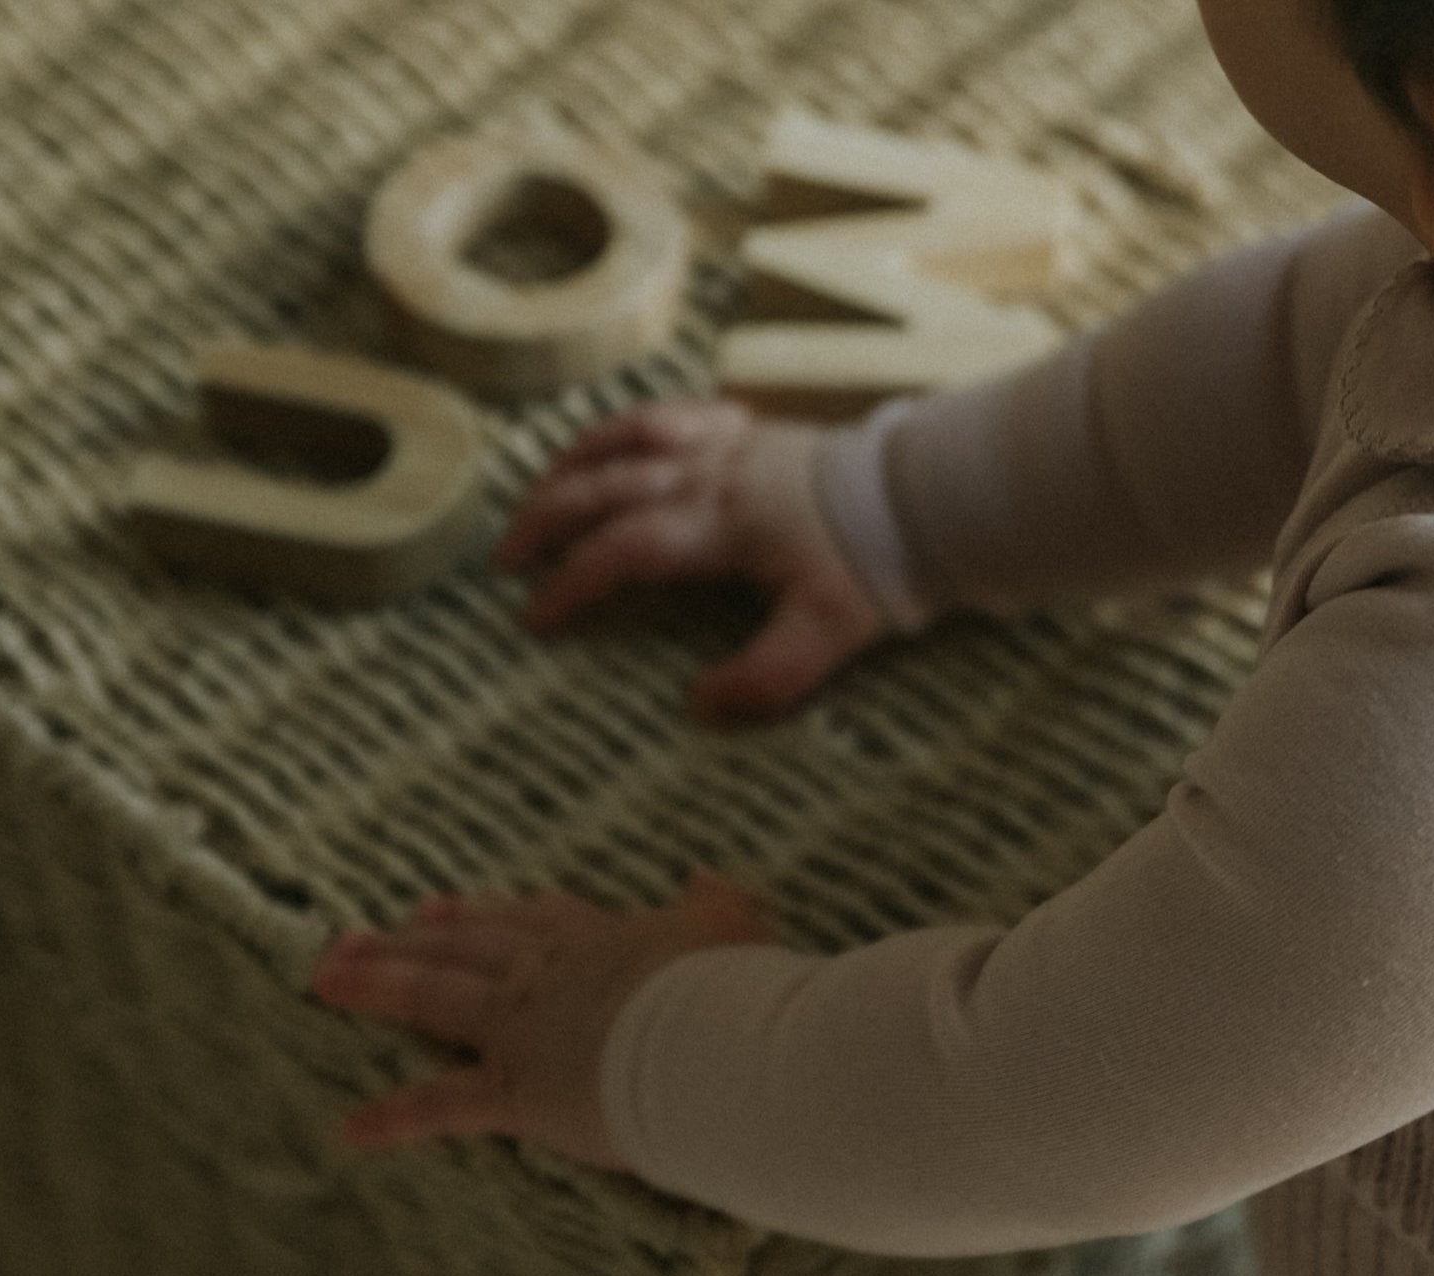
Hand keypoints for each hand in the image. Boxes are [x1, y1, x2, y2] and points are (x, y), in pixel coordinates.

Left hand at [312, 871, 775, 1162]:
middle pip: (466, 947)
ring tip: (324, 978)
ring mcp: (527, 1028)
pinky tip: (351, 1131)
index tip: (449, 907)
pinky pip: (446, 1105)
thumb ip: (719, 905)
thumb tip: (708, 876)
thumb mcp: (736, 930)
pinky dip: (397, 1118)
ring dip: (378, 986)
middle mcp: (551, 974)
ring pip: (436, 998)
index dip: (489, 915)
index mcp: (604, 941)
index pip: (535, 921)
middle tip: (352, 936)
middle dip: (410, 939)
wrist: (718, 1038)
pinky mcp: (520, 1089)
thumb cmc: (738, 989)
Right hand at [494, 401, 886, 721]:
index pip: (623, 551)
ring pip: (627, 436)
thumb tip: (698, 704)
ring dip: (574, 464)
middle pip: (604, 486)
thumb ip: (764, 678)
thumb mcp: (827, 637)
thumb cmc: (878, 566)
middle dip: (545, 520)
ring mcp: (729, 443)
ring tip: (538, 492)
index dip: (572, 584)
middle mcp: (711, 474)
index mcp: (721, 526)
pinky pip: (674, 412)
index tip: (535, 620)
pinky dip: (633, 426)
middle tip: (504, 559)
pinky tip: (617, 443)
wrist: (929, 499)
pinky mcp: (753, 427)